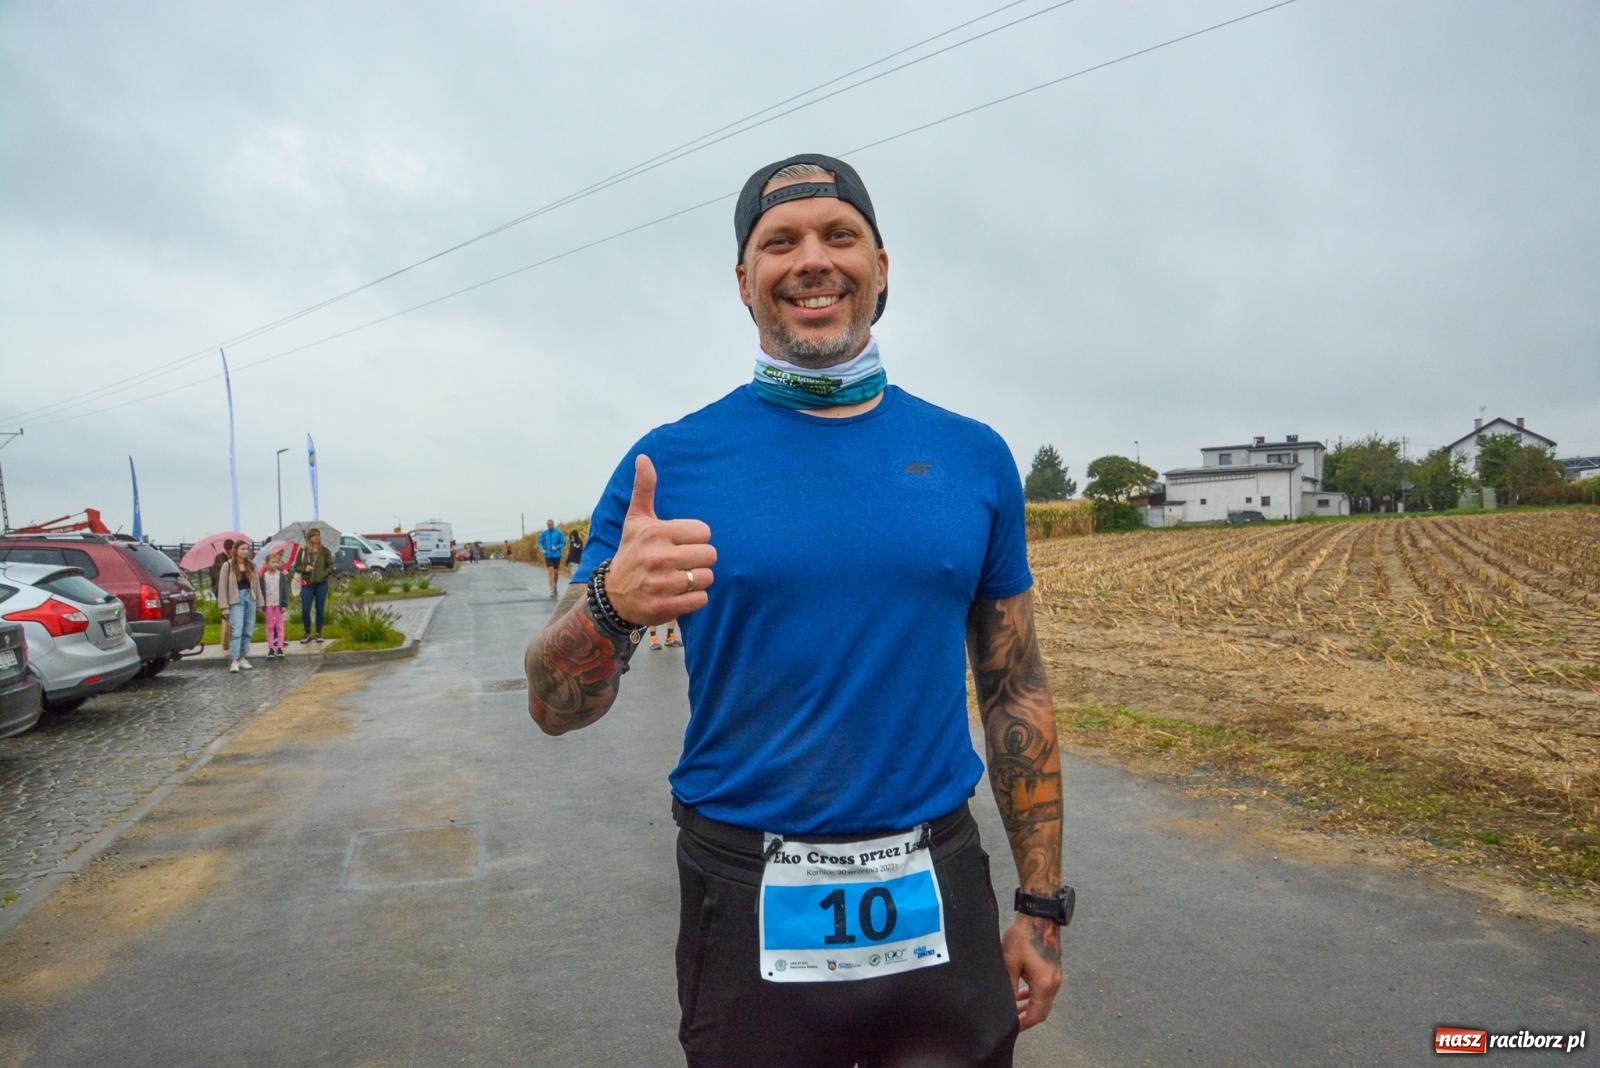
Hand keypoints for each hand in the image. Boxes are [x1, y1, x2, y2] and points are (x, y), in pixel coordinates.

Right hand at [604, 454, 714, 625]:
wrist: (613, 596)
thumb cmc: (631, 552)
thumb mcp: (636, 520)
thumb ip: (644, 489)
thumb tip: (644, 458)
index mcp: (656, 533)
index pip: (704, 532)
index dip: (696, 538)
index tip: (681, 543)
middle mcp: (658, 557)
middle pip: (710, 555)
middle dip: (700, 560)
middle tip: (684, 562)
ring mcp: (662, 584)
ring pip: (707, 578)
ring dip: (699, 580)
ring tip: (681, 578)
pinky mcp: (665, 607)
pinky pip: (701, 599)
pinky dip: (695, 598)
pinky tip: (680, 594)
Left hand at [1001, 914, 1061, 1030]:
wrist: (1040, 915)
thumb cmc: (1023, 937)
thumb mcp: (1010, 963)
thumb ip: (1010, 987)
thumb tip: (1006, 1005)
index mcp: (1044, 985)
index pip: (1036, 1015)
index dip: (1022, 1024)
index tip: (1009, 1029)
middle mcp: (1054, 983)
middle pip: (1042, 1010)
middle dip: (1026, 1018)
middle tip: (1010, 1022)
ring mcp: (1056, 976)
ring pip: (1044, 1000)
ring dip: (1030, 1006)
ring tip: (1013, 1009)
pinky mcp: (1054, 969)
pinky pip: (1045, 989)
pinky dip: (1034, 994)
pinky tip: (1021, 993)